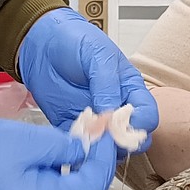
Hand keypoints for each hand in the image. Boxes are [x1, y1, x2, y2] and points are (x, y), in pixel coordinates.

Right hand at [0, 117, 117, 189]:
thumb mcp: (26, 141)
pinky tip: (62, 155)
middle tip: (99, 141)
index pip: (90, 189)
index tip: (106, 135)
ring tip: (84, 144)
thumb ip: (62, 147)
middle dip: (98, 171)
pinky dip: (65, 178)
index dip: (103, 162)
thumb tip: (85, 149)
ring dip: (82, 174)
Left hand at [17, 8, 158, 152]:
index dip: (140, 124)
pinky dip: (78, 148)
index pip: (148, 115)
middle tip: (105, 137)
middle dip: (122, 143)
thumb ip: (107, 85)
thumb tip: (111, 116)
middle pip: (132, 137)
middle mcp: (116, 108)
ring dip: (100, 148)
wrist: (41, 41)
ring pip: (107, 147)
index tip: (123, 125)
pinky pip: (80, 145)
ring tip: (87, 138)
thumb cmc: (75, 40)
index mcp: (130, 89)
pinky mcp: (72, 126)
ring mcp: (95, 119)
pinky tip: (72, 140)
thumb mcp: (98, 55)